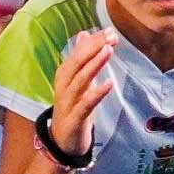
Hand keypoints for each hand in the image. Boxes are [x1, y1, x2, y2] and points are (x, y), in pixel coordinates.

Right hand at [46, 28, 117, 159]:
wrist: (63, 143)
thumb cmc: (73, 109)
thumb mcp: (77, 82)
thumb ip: (81, 60)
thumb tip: (84, 34)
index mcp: (64, 77)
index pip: (76, 55)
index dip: (92, 42)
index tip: (109, 31)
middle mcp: (63, 88)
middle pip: (76, 64)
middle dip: (93, 48)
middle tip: (111, 36)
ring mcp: (67, 104)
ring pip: (79, 81)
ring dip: (94, 65)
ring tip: (108, 50)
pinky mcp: (74, 120)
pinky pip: (85, 105)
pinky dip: (96, 93)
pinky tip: (109, 83)